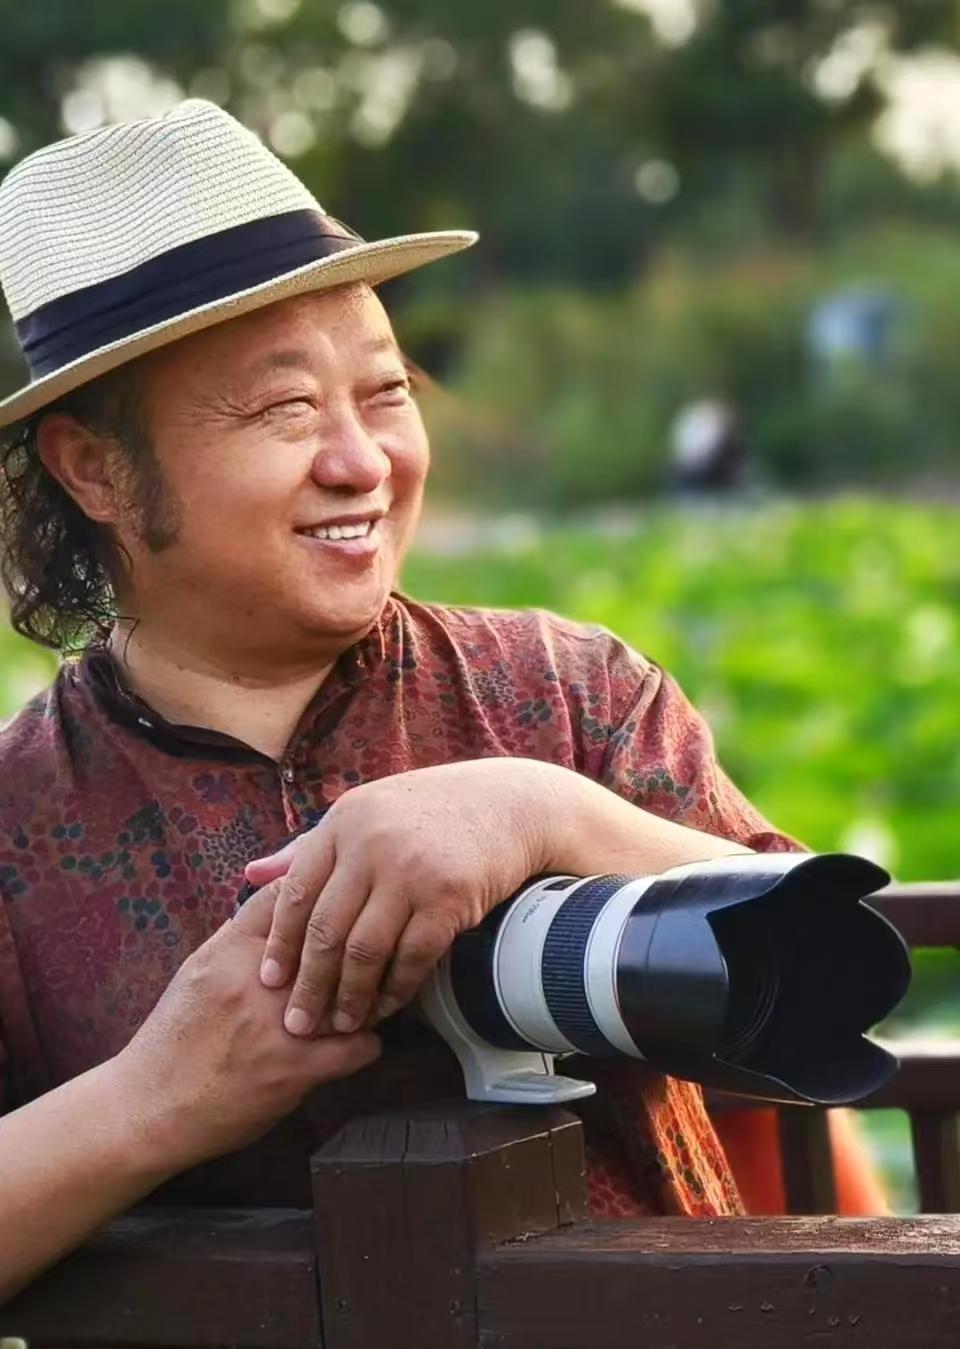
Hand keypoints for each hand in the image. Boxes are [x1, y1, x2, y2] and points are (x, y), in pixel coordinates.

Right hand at [111, 884, 381, 1173]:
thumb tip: (281, 909)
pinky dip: (365, 1044)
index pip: (292, 895)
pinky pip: (362, 1045)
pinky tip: (354, 1046)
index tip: (339, 909)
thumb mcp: (199, 972)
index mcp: (231, 949)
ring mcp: (278, 1023)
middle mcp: (257, 979)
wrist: (148, 1108)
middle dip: (354, 948)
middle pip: (334, 940)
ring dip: (366, 997)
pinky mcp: (296, 1069)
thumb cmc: (176, 1038)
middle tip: (367, 960)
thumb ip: (241, 940)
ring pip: (356, 991)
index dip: (324, 896)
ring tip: (366, 1003)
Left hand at [243, 758, 554, 1037]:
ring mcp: (410, 871)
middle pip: (326, 929)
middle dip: (308, 984)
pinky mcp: (448, 897)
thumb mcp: (363, 814)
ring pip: (365, 950)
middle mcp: (371, 844)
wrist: (508, 805)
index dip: (279, 943)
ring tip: (341, 1025)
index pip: (296, 893)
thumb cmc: (427, 813)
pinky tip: (387, 1009)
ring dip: (350, 996)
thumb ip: (306, 849)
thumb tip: (250, 876)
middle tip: (296, 1023)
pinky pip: (412, 957)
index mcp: (343, 822)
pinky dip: (396, 990)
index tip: (267, 983)